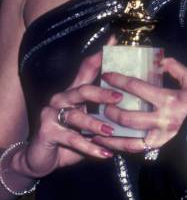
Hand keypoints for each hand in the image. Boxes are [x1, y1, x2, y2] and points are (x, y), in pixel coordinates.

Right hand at [17, 47, 122, 179]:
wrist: (41, 158)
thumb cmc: (71, 136)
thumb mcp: (89, 121)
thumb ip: (104, 111)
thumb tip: (133, 104)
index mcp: (74, 91)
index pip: (87, 68)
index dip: (100, 55)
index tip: (115, 41)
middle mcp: (62, 98)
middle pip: (82, 90)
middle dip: (101, 93)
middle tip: (119, 98)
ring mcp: (52, 113)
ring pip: (76, 116)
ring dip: (95, 125)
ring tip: (111, 131)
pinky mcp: (47, 131)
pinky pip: (72, 139)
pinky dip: (90, 147)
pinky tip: (105, 153)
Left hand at [93, 58, 186, 152]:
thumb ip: (176, 68)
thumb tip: (161, 59)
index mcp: (169, 99)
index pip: (137, 88)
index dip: (119, 80)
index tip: (107, 75)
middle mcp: (162, 119)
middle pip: (129, 116)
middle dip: (111, 109)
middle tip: (102, 102)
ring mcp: (161, 136)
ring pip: (130, 138)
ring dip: (112, 133)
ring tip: (98, 127)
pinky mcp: (162, 146)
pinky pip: (139, 149)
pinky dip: (123, 147)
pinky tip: (111, 144)